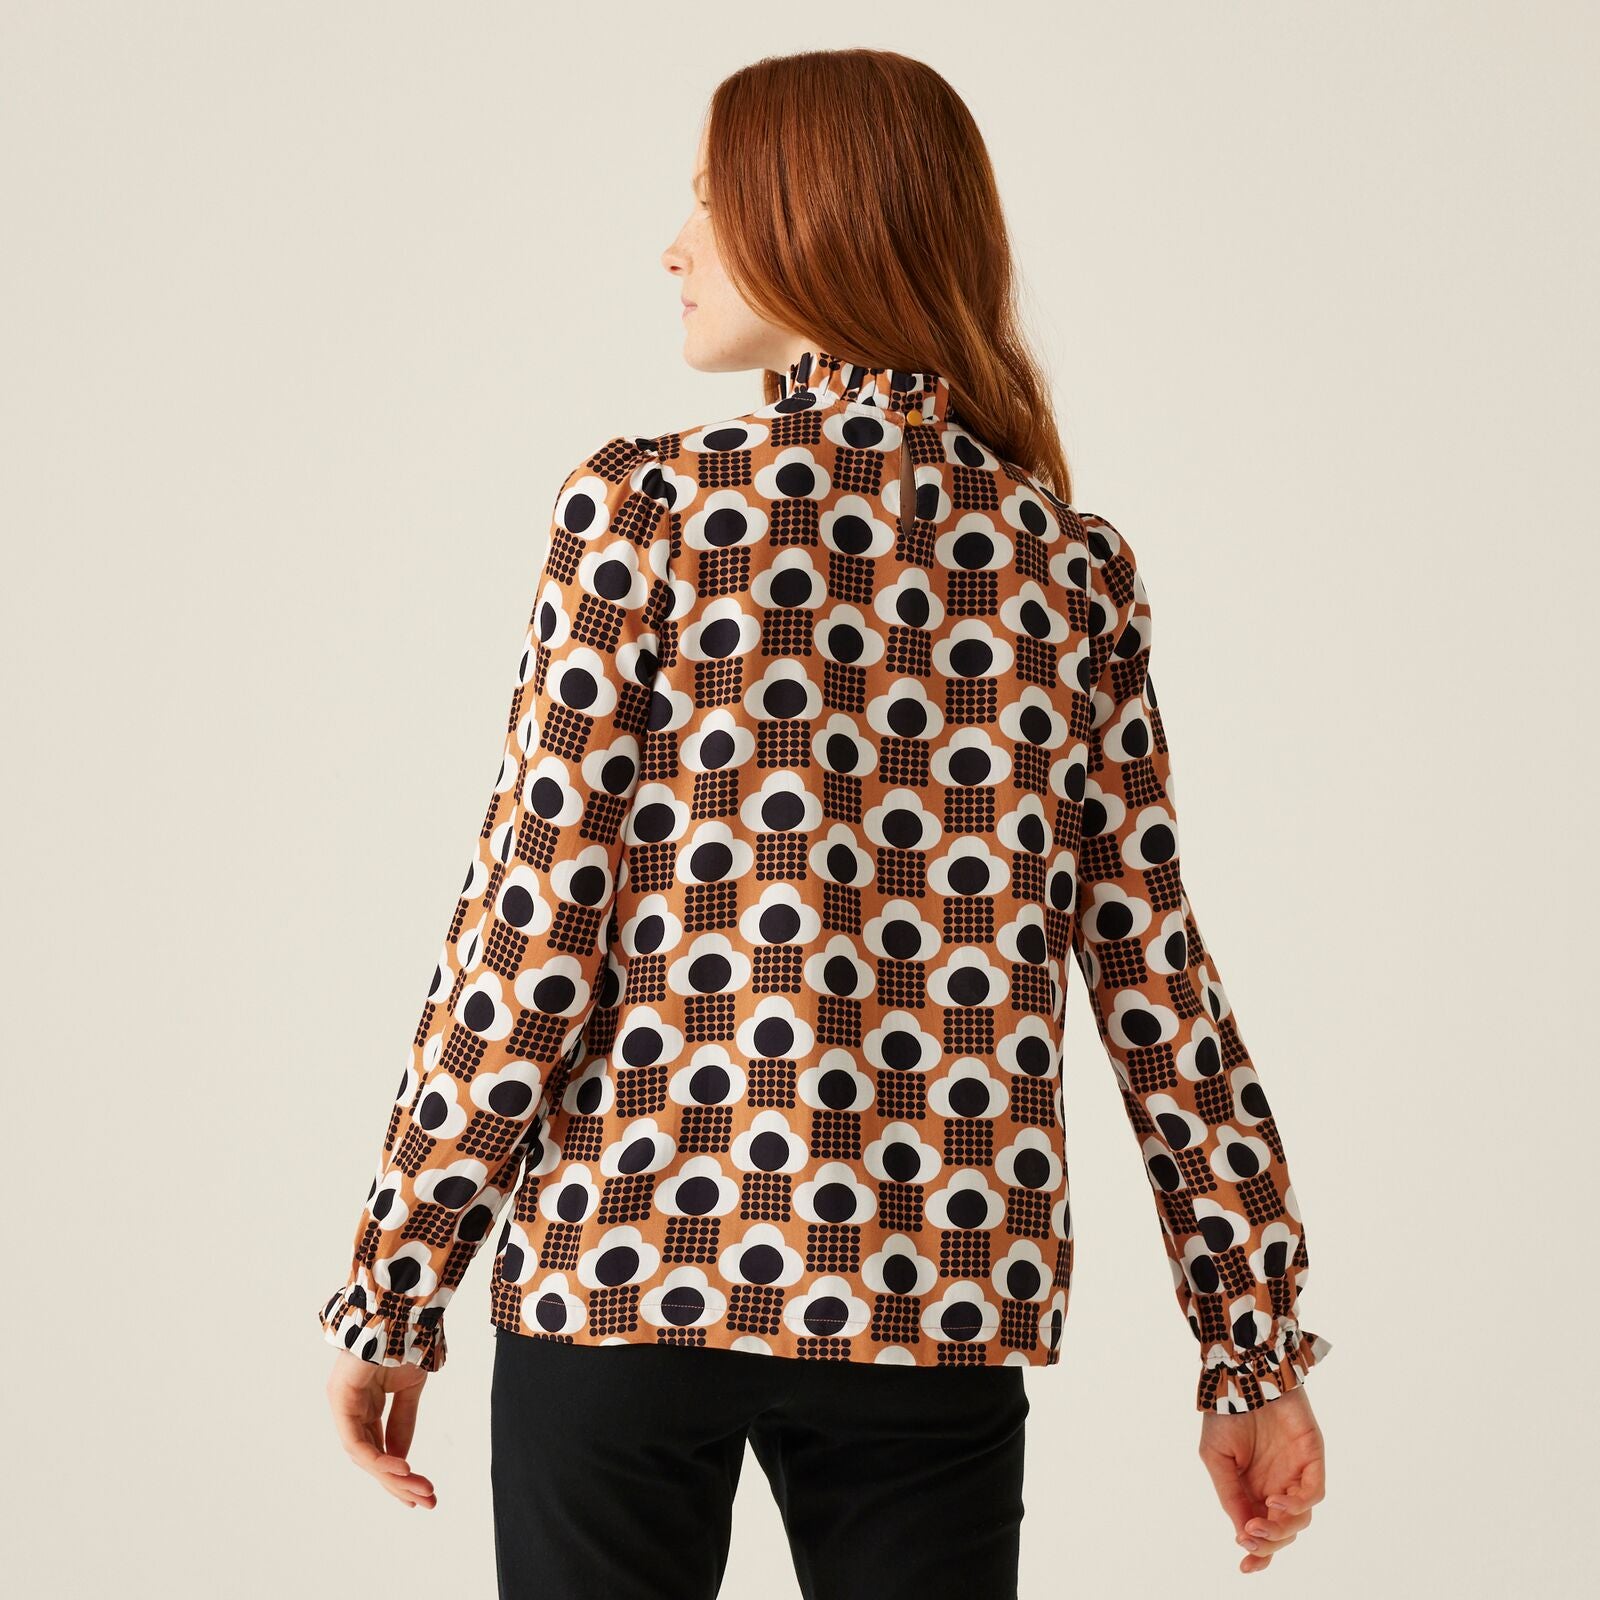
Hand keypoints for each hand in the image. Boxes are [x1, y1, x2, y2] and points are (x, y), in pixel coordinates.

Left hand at [325, 1349, 437, 1508]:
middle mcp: (350, 1408)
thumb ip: (403, 1421)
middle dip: (398, 1483)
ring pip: (365, 1455)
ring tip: (420, 1489)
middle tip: (426, 1501)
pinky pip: (358, 1441)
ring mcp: (343, 1404)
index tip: (421, 1492)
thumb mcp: (410, 1387)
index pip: (379, 1447)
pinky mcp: (341, 1399)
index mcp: (366, 1404)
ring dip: (393, 1476)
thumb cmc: (406, 1339)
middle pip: (372, 1457)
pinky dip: (379, 1458)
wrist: (402, 1309)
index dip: (398, 1473)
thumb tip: (403, 1458)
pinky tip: (402, 1468)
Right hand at [1198, 1384, 1324, 1573]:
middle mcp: (1277, 1486)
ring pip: (1300, 1519)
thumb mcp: (1216, 1459)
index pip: (1261, 1532)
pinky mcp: (1313, 1459)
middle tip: (1250, 1536)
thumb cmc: (1225, 1414)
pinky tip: (1276, 1501)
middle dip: (1268, 1543)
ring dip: (1281, 1528)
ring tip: (1259, 1522)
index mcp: (1252, 1489)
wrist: (1241, 1375)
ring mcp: (1296, 1474)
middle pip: (1283, 1531)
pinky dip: (1297, 1505)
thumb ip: (1230, 1496)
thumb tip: (1243, 1535)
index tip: (1245, 1567)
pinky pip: (1314, 1494)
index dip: (1258, 1554)